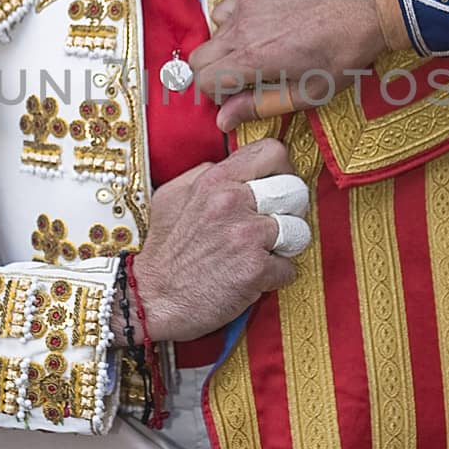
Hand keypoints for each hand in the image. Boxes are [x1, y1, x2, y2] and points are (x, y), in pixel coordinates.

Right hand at [132, 138, 303, 342]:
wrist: (149, 297)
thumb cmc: (162, 249)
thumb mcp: (173, 195)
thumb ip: (206, 173)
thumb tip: (233, 166)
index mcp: (216, 179)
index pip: (273, 151)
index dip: (282, 170)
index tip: (275, 188)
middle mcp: (233, 201)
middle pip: (295, 191)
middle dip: (289, 211)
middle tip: (272, 227)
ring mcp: (246, 236)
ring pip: (299, 231)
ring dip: (286, 246)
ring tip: (262, 254)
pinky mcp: (255, 270)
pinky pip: (290, 268)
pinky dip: (275, 277)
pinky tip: (252, 278)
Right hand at [190, 0, 391, 130]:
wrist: (365, 11)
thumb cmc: (342, 56)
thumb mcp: (306, 93)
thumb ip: (260, 105)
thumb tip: (224, 121)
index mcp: (253, 58)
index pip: (203, 80)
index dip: (216, 94)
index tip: (236, 96)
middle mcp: (243, 28)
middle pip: (199, 57)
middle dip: (214, 73)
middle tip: (243, 79)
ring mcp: (248, 4)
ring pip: (211, 31)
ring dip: (224, 47)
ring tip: (254, 53)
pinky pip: (227, 8)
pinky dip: (234, 22)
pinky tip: (259, 29)